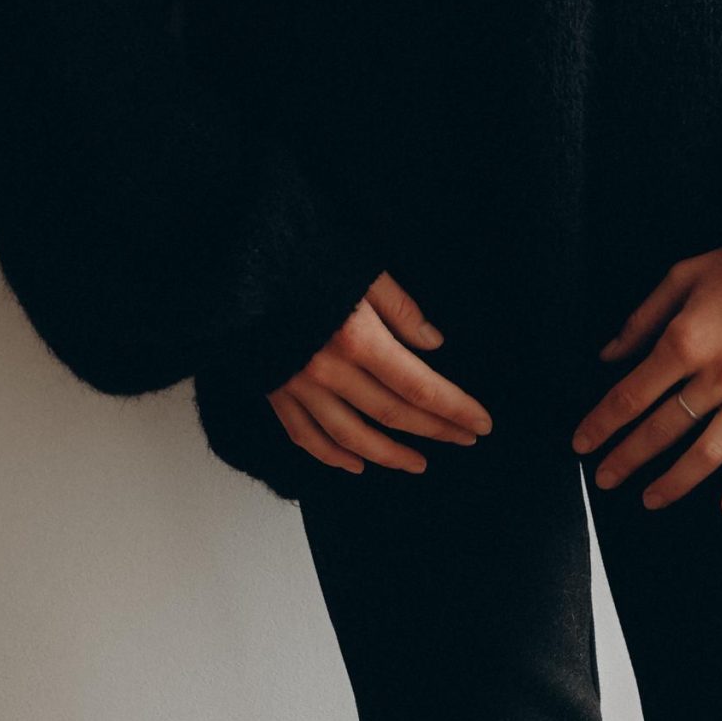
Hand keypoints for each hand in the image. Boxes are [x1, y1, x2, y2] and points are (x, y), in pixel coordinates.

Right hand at [268, 268, 492, 473]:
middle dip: (435, 430)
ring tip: (419, 463)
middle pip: (392, 414)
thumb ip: (400, 309)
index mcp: (357, 338)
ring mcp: (299, 387)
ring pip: (352, 437)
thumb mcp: (362, 270)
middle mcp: (329, 371)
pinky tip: (356, 464)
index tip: (480, 422)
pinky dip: (332, 456)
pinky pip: (306, 437)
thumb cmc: (306, 257)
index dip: (453, 408)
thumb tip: (433, 344)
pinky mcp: (275, 392)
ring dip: (390, 455)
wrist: (241, 263)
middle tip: (464, 439)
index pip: (418, 386)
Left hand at [571, 246, 721, 514]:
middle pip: (663, 430)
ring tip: (650, 499)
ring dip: (675, 482)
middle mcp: (720, 375)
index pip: (632, 394)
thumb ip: (644, 317)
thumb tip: (608, 355)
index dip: (602, 423)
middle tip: (603, 479)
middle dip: (627, 458)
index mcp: (688, 339)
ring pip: (709, 454)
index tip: (582, 443)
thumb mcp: (686, 274)